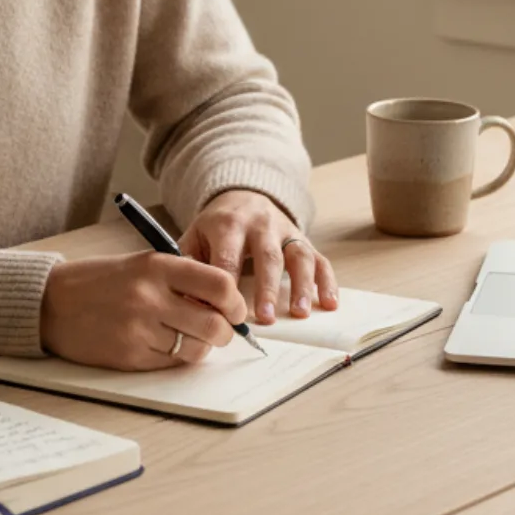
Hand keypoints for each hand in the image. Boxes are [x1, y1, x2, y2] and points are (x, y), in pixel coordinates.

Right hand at [38, 251, 246, 369]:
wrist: (51, 302)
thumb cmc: (101, 281)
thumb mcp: (142, 264)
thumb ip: (181, 279)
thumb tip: (224, 304)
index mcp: (157, 266)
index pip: (219, 284)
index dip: (236, 302)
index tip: (236, 309)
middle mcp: (150, 296)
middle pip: (214, 324)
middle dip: (226, 332)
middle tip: (221, 331)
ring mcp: (139, 329)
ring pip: (196, 349)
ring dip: (202, 347)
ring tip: (190, 338)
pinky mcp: (129, 356)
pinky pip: (171, 363)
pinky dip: (176, 357)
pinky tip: (164, 344)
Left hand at [178, 189, 338, 324]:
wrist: (242, 196)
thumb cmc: (215, 227)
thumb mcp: (195, 237)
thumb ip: (188, 265)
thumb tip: (185, 302)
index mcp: (228, 224)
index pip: (228, 257)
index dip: (228, 287)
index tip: (225, 315)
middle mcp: (260, 224)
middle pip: (266, 256)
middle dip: (267, 288)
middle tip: (265, 318)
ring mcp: (285, 230)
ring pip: (297, 256)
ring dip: (301, 285)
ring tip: (300, 313)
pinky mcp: (302, 238)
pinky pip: (319, 258)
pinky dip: (327, 280)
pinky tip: (329, 302)